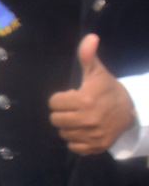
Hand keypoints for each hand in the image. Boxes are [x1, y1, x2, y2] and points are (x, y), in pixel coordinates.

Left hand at [49, 34, 136, 154]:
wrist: (131, 110)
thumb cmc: (107, 89)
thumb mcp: (97, 71)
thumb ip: (88, 56)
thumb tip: (90, 37)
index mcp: (85, 100)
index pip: (54, 103)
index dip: (60, 99)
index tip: (71, 96)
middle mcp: (88, 120)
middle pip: (55, 119)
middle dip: (62, 113)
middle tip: (73, 109)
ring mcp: (93, 135)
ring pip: (63, 133)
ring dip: (68, 126)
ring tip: (79, 119)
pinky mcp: (98, 146)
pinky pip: (74, 147)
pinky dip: (76, 141)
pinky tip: (83, 131)